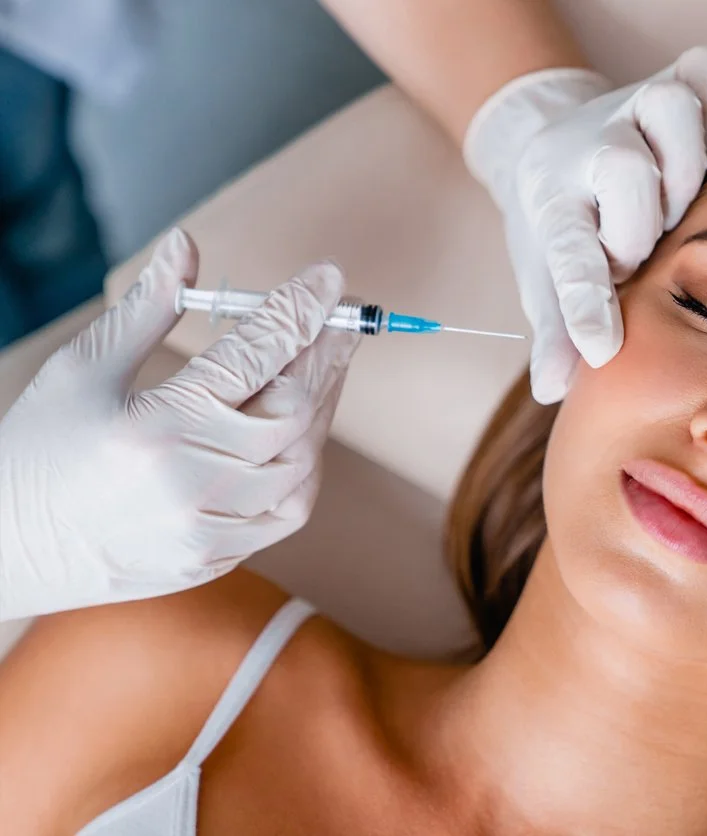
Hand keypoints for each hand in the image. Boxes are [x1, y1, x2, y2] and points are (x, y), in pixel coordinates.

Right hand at [0, 229, 360, 619]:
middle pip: (293, 408)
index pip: (254, 354)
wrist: (3, 552)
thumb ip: (146, 308)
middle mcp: (193, 482)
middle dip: (325, 354)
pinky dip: (305, 463)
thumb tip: (187, 244)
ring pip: (301, 460)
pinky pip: (288, 509)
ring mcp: (210, 528)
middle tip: (343, 318)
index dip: (298, 310)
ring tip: (325, 364)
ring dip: (322, 406)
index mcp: (158, 426)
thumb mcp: (80, 370)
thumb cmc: (36, 451)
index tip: (329, 276)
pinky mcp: (218, 558)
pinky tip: (302, 429)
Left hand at [464, 46, 706, 402]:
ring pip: (670, 110)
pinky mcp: (673, 80)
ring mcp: (631, 107)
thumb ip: (555, 332)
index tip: (601, 346)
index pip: (566, 256)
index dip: (585, 302)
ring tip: (681, 202)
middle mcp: (590, 148)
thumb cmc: (565, 225)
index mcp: (552, 205)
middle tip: (641, 251)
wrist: (555, 144)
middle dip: (641, 224)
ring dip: (686, 164)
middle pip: (624, 170)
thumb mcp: (547, 278)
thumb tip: (550, 390)